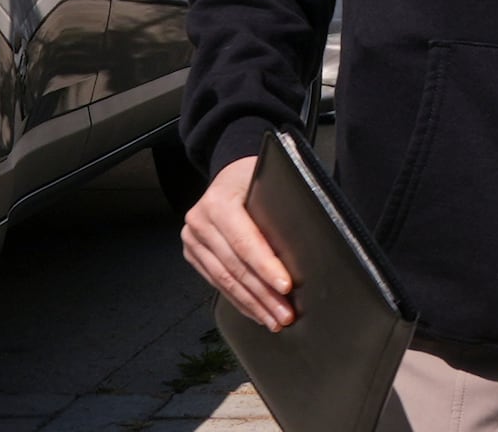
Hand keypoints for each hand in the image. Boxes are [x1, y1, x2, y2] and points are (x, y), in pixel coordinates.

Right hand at [180, 154, 293, 329]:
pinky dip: (240, 301)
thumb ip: (277, 212)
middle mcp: (199, 222)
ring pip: (226, 281)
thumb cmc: (253, 179)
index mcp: (218, 202)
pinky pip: (218, 283)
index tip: (285, 286)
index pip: (245, 241)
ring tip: (275, 320)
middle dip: (263, 294)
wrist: (229, 177)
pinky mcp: (194, 254)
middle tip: (285, 314)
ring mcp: (193, 240)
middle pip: (236, 267)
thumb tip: (304, 246)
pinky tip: (256, 312)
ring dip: (253, 304)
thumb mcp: (267, 184)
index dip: (266, 266)